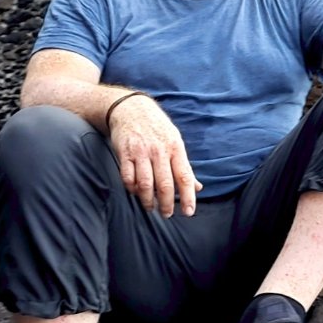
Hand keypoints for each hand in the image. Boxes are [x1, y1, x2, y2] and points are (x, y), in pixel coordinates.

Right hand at [108, 95, 201, 216]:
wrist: (131, 108)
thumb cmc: (157, 128)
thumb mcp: (175, 141)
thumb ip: (184, 167)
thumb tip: (197, 187)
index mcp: (175, 148)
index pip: (184, 177)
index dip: (188, 196)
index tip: (188, 212)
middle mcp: (159, 151)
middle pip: (165, 184)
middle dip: (167, 204)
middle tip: (167, 214)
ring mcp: (141, 152)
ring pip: (146, 184)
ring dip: (148, 200)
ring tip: (150, 208)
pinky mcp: (124, 153)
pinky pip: (128, 177)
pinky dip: (132, 189)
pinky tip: (136, 192)